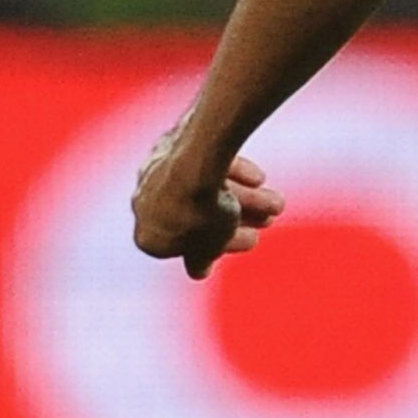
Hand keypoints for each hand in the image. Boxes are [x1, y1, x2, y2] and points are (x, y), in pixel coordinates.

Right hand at [131, 133, 283, 279]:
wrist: (195, 163)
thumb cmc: (203, 212)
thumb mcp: (210, 244)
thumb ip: (202, 260)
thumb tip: (197, 273)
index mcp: (147, 237)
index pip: (189, 246)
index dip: (224, 244)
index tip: (252, 240)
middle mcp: (142, 204)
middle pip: (198, 214)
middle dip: (239, 219)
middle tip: (269, 220)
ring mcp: (153, 173)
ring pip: (203, 188)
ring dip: (244, 197)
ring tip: (276, 202)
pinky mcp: (170, 144)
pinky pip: (200, 162)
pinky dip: (229, 171)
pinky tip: (258, 177)